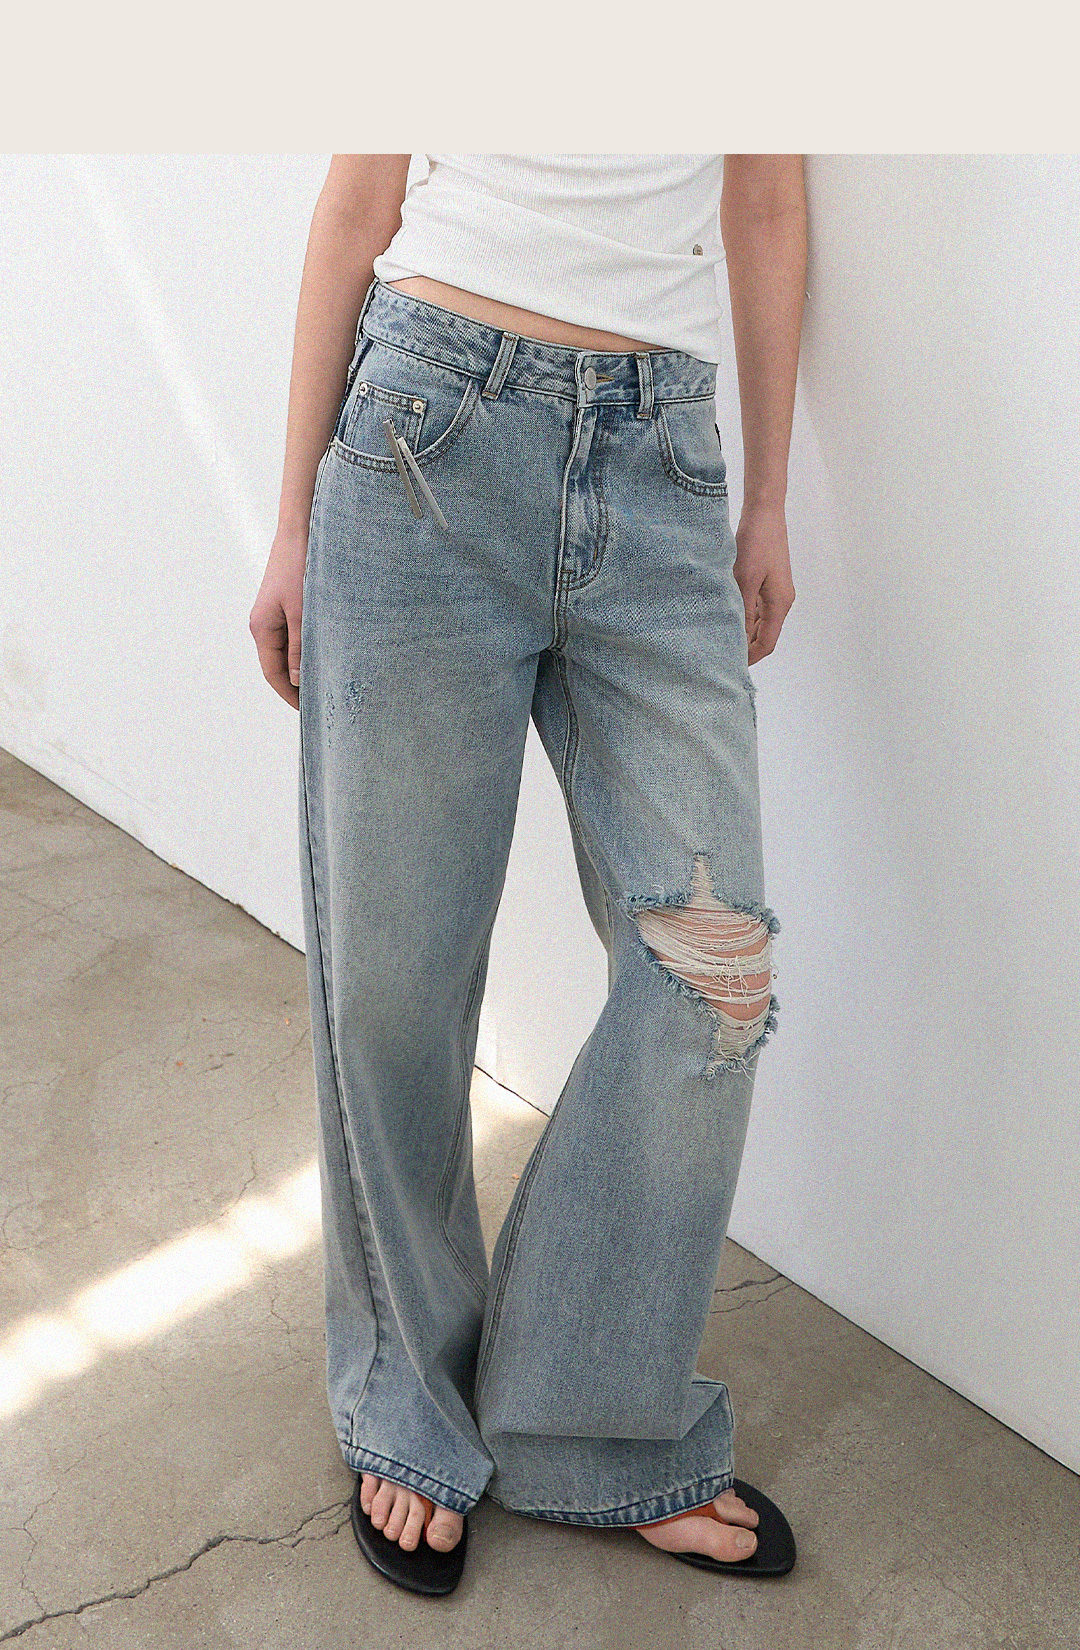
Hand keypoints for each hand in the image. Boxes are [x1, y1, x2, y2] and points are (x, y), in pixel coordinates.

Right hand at [249, 526, 307, 710]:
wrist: (300, 532)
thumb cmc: (300, 568)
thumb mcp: (304, 614)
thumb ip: (301, 649)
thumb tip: (298, 681)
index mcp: (262, 628)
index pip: (273, 673)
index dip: (289, 695)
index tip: (309, 711)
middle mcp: (264, 624)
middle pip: (278, 665)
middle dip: (297, 685)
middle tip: (322, 702)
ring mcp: (274, 615)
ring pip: (288, 651)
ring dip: (303, 667)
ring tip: (326, 683)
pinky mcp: (286, 606)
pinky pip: (295, 636)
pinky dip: (307, 650)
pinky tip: (325, 656)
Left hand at [733, 500, 795, 665]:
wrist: (765, 512)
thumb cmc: (756, 542)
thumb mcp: (745, 580)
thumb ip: (743, 612)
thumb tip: (738, 640)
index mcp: (780, 603)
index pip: (767, 643)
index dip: (750, 658)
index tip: (730, 665)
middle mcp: (780, 600)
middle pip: (764, 634)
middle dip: (744, 647)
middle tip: (719, 653)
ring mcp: (774, 591)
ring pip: (758, 622)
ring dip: (742, 630)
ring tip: (718, 636)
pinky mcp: (766, 581)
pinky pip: (755, 607)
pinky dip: (742, 615)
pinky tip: (724, 614)